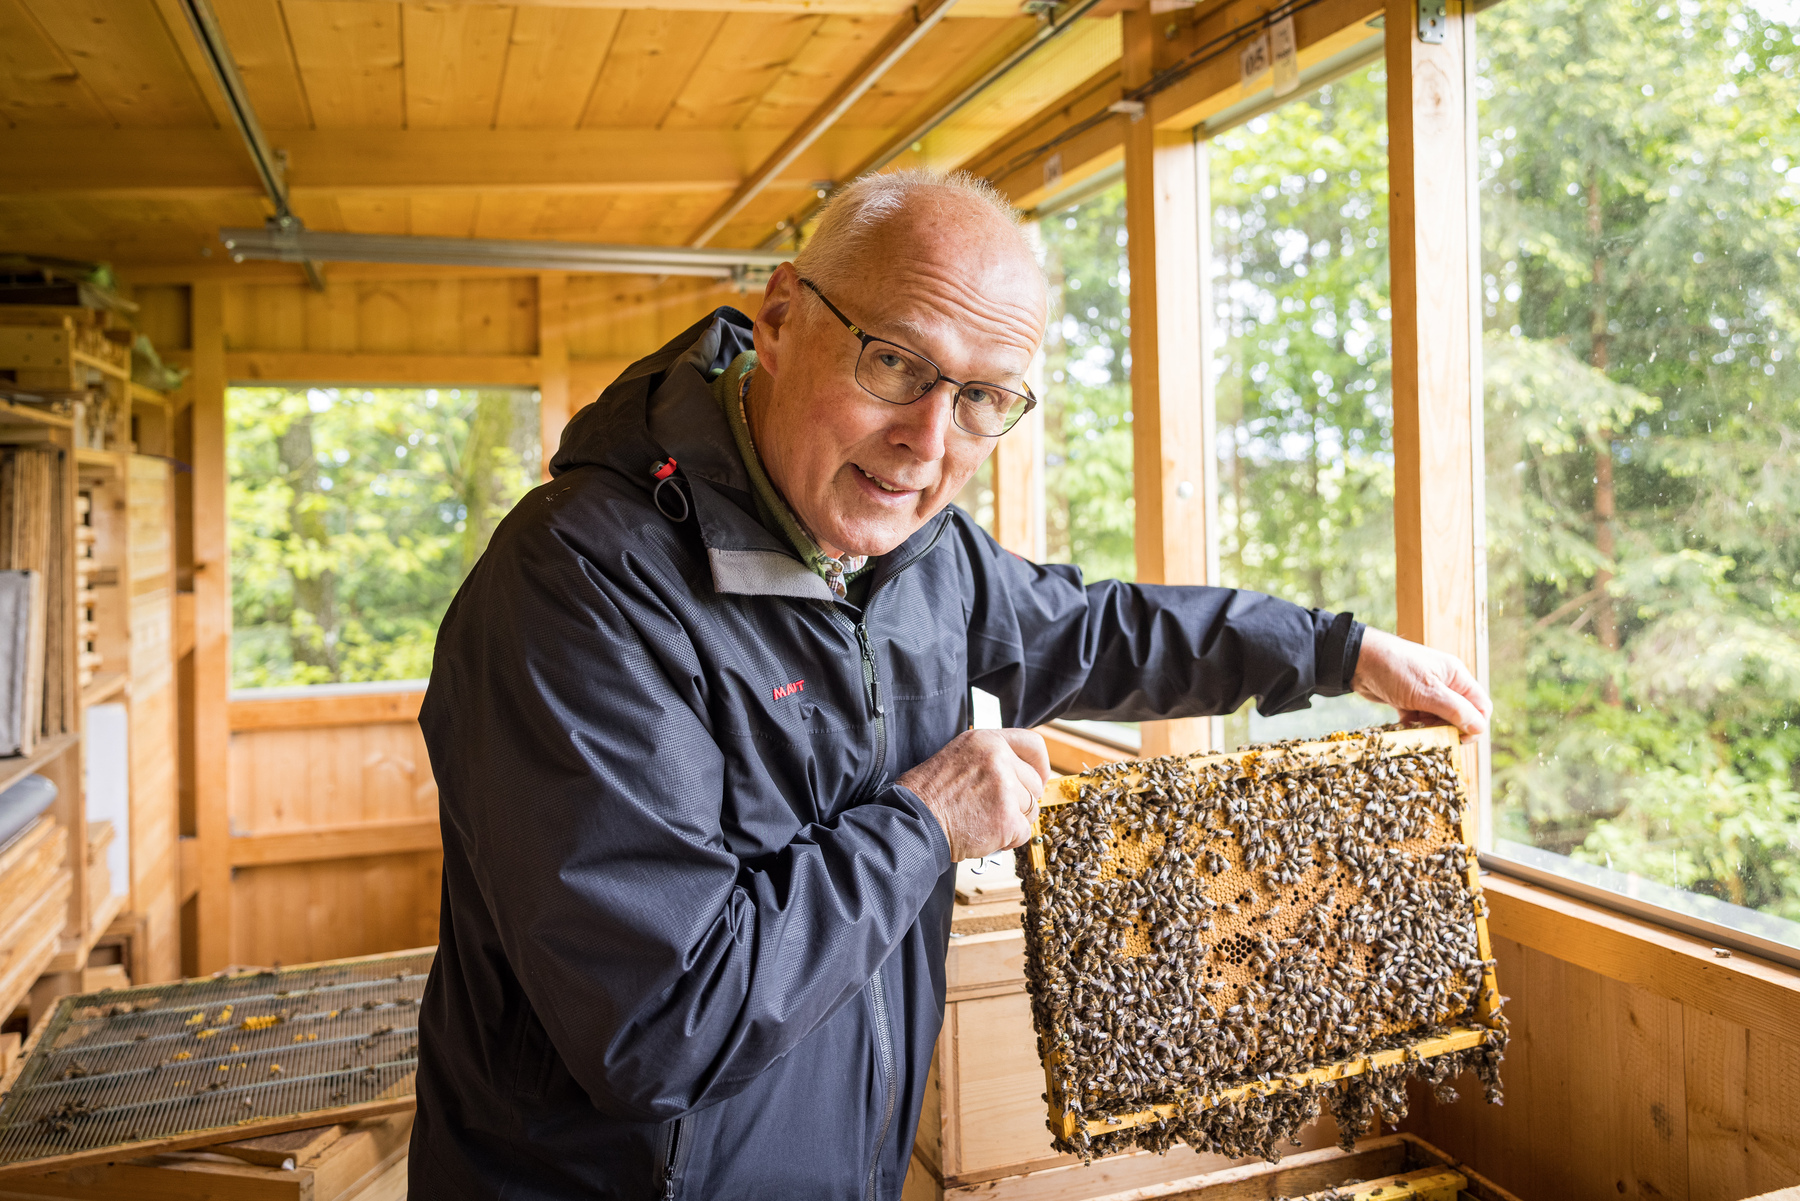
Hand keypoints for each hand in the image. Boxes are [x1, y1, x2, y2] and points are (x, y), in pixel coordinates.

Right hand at [897, 729, 1050, 861]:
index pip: (1033, 745)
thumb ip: (991, 759)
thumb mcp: (959, 758)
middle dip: (1021, 801)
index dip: (1040, 766)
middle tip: (996, 810)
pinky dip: (1008, 839)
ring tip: (985, 822)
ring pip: (1031, 809)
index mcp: (986, 741)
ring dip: (1013, 821)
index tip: (1037, 778)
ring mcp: (1004, 788)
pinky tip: (985, 835)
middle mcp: (998, 759)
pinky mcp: (1006, 817)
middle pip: (1034, 784)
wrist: (914, 821)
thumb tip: (1020, 775)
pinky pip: (1024, 832)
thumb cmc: (929, 794)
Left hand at [1352, 628, 1492, 739]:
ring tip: (1415, 729)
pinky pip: (1419, 719)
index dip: (1475, 725)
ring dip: (1430, 729)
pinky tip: (1403, 726)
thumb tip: (1480, 728)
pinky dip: (1413, 726)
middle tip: (1433, 736)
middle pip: (1460, 715)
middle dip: (1449, 728)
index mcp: (1456, 676)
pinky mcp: (1408, 699)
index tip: (1460, 739)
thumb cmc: (1395, 668)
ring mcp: (1425, 691)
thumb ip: (1455, 710)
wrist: (1357, 660)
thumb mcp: (1428, 691)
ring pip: (1438, 719)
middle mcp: (1445, 683)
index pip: (1481, 706)